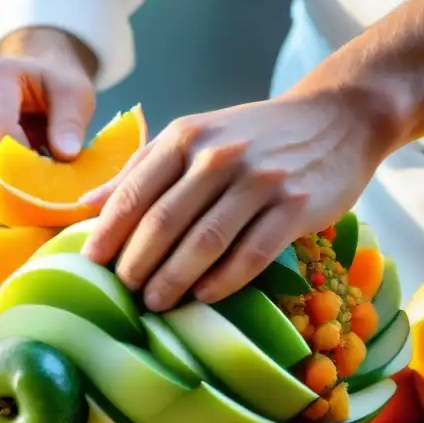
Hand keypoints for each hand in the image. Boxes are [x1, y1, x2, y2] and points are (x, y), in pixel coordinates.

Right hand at [0, 29, 96, 216]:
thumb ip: (70, 122)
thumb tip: (66, 154)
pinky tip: (17, 190)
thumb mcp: (74, 94)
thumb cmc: (54, 88)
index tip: (53, 178)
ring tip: (34, 187)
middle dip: (17, 188)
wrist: (29, 81)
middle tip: (49, 195)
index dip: (26, 165)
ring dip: (7, 198)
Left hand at [80, 90, 400, 311]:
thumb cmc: (256, 135)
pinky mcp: (295, 206)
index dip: (109, 233)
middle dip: (137, 264)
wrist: (337, 119)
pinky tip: (205, 297)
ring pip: (205, 241)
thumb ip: (142, 168)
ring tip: (156, 303)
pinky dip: (225, 280)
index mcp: (187, 137)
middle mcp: (219, 155)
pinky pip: (252, 252)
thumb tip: (86, 204)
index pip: (135, 192)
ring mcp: (259, 181)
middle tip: (123, 293)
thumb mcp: (196, 136)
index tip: (90, 265)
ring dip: (175, 279)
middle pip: (164, 221)